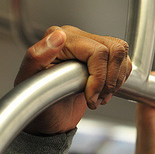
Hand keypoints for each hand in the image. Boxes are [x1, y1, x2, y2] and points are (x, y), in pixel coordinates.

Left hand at [16, 25, 131, 134]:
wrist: (48, 117)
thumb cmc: (36, 102)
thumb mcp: (30, 82)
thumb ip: (37, 56)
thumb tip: (57, 36)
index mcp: (59, 38)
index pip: (98, 51)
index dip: (99, 78)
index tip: (90, 97)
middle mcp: (76, 37)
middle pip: (115, 50)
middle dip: (110, 80)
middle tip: (96, 98)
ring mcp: (91, 46)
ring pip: (121, 52)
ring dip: (116, 80)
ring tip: (100, 97)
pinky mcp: (103, 58)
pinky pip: (124, 60)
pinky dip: (120, 79)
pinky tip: (105, 91)